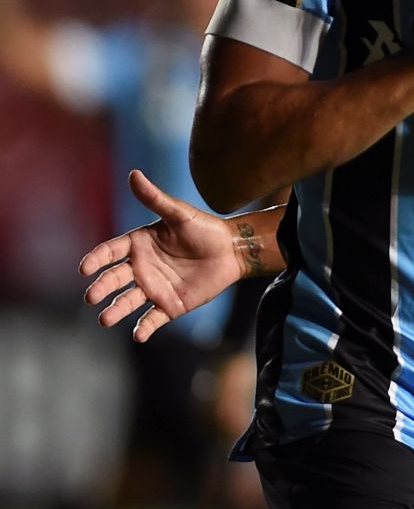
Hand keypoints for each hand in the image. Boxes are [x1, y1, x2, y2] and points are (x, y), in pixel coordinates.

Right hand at [78, 170, 243, 341]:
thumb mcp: (179, 213)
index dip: (96, 259)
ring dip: (116, 311)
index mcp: (139, 245)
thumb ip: (155, 198)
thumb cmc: (205, 228)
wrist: (232, 250)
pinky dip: (144, 328)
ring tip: (106, 319)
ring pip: (128, 302)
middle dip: (101, 288)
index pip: (111, 252)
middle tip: (92, 296)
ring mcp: (154, 288)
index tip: (85, 268)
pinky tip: (139, 335)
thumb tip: (134, 174)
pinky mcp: (169, 305)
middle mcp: (141, 268)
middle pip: (115, 279)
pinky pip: (153, 319)